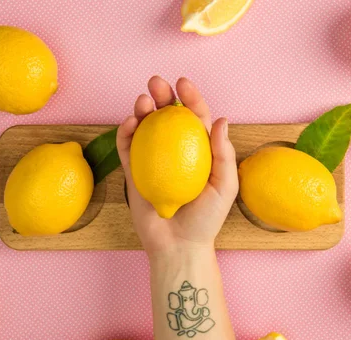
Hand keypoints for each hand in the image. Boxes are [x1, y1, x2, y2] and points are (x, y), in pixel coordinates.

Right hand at [116, 76, 237, 256]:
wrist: (178, 246)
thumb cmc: (206, 219)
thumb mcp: (224, 186)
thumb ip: (223, 154)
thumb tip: (221, 118)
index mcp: (199, 151)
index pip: (195, 118)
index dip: (190, 98)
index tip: (183, 84)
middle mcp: (175, 151)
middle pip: (168, 116)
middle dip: (161, 95)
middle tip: (156, 83)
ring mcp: (153, 160)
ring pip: (145, 127)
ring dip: (142, 109)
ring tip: (142, 101)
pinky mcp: (134, 172)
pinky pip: (127, 148)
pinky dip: (125, 132)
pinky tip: (129, 122)